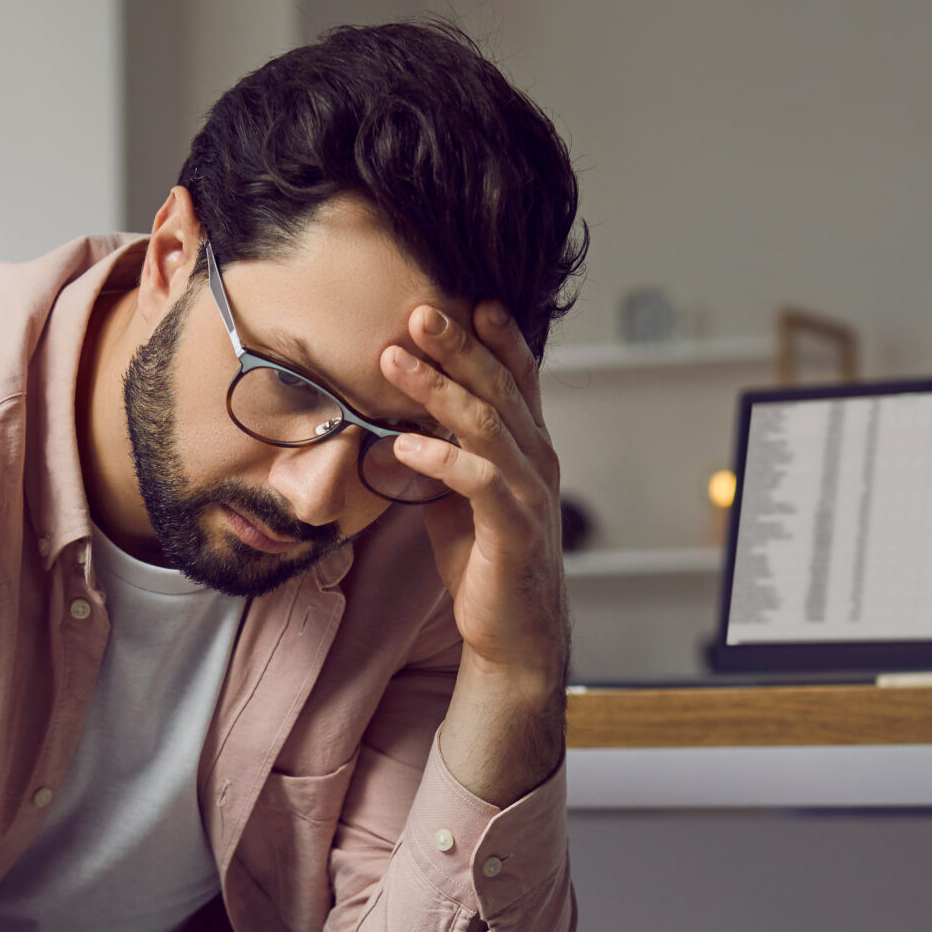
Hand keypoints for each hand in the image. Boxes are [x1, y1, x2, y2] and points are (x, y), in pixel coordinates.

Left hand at [381, 304, 568, 805]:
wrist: (513, 634)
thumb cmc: (485, 560)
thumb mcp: (459, 493)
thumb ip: (443, 451)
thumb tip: (400, 416)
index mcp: (527, 446)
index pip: (519, 377)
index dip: (497, 336)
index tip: (465, 297)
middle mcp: (536, 460)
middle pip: (499, 387)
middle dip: (458, 346)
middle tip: (418, 310)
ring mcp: (529, 493)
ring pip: (487, 425)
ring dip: (439, 389)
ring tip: (395, 361)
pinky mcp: (513, 530)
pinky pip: (478, 483)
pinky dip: (439, 460)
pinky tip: (403, 446)